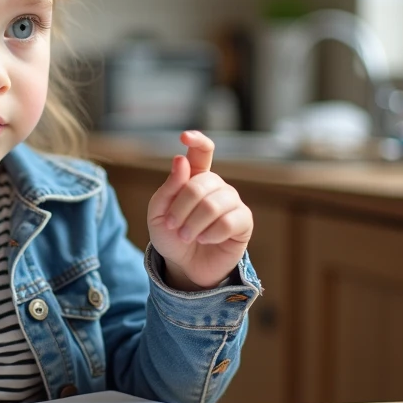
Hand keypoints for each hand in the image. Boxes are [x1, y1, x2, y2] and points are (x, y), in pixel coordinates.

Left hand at [146, 131, 253, 289]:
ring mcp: (232, 201)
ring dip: (193, 224)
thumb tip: (180, 160)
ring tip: (186, 236)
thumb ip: (169, 188)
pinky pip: (229, 221)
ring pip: (213, 204)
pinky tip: (205, 240)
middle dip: (181, 208)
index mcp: (194, 177)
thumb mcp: (158, 213)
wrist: (184, 266)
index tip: (185, 137)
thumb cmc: (171, 236)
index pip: (202, 152)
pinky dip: (210, 234)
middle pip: (200, 183)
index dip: (197, 141)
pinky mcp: (243, 221)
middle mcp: (216, 185)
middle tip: (172, 226)